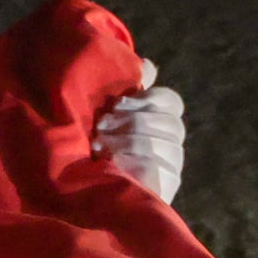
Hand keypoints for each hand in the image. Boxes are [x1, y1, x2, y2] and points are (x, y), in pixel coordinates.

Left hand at [93, 60, 186, 204]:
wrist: (84, 190)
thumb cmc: (96, 146)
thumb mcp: (108, 115)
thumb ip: (128, 91)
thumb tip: (150, 66)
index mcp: (161, 120)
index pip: (172, 103)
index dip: (150, 98)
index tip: (119, 103)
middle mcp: (172, 143)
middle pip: (170, 123)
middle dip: (132, 121)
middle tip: (102, 125)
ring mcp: (173, 166)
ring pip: (163, 145)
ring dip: (127, 141)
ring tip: (100, 144)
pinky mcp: (167, 188)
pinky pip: (157, 168)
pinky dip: (132, 161)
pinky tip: (110, 161)